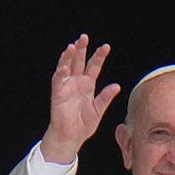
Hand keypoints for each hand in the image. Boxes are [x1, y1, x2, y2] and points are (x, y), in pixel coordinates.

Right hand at [40, 33, 119, 163]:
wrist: (72, 137)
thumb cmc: (84, 124)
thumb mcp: (98, 110)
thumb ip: (105, 97)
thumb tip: (117, 86)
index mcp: (88, 85)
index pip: (94, 67)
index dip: (99, 56)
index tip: (106, 46)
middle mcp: (77, 82)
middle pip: (79, 62)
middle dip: (81, 49)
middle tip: (84, 37)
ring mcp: (67, 86)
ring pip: (67, 67)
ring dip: (69, 57)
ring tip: (72, 47)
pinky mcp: (58, 94)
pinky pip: (58, 81)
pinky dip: (60, 74)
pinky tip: (64, 67)